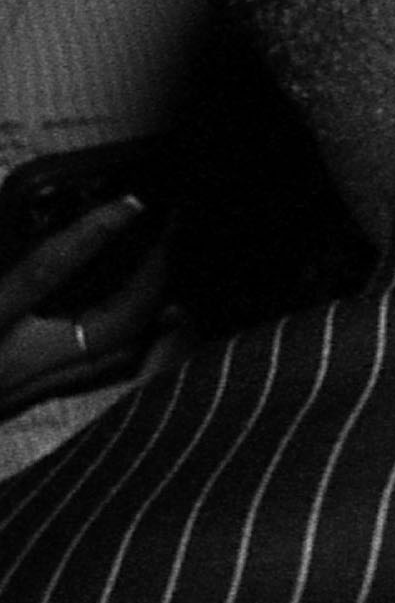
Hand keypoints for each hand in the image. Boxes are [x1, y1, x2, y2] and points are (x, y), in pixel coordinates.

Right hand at [0, 165, 173, 442]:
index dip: (90, 235)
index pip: (43, 272)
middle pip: (108, 324)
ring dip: (154, 314)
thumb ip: (14, 271)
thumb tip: (29, 233)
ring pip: (116, 356)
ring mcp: (25, 387)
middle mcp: (11, 362)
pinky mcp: (29, 400)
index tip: (132, 202)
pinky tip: (151, 320)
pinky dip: (133, 344)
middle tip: (169, 235)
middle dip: (151, 280)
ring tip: (171, 272)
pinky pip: (101, 374)